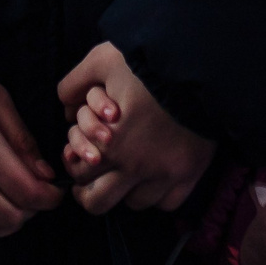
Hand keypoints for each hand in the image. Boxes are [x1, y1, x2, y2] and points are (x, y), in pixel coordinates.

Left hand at [56, 42, 217, 214]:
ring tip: (126, 173)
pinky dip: (158, 195)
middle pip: (100, 203)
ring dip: (126, 192)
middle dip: (90, 193)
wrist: (201, 67)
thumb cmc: (149, 63)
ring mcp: (165, 174)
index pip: (80, 175)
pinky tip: (155, 177)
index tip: (77, 160)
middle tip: (93, 178)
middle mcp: (135, 167)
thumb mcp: (103, 60)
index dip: (74, 168)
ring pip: (135, 204)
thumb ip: (75, 83)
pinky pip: (168, 202)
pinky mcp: (190, 173)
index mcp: (111, 144)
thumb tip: (64, 105)